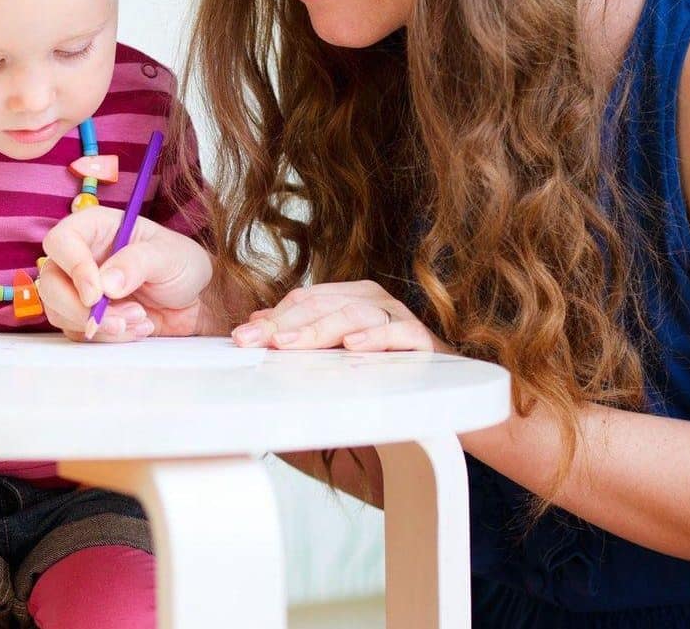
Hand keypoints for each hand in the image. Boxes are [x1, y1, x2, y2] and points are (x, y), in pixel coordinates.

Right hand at [38, 206, 212, 340]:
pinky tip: (138, 328)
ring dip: (99, 324)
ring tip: (140, 319)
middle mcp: (81, 256)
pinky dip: (107, 337)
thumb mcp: (169, 255)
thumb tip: (106, 283)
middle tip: (118, 319)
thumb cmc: (183, 265)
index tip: (96, 293)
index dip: (73, 267)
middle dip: (80, 307)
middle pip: (49, 281)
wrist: (196, 301)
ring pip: (58, 310)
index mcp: (96, 228)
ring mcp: (80, 288)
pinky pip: (78, 331)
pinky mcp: (85, 315)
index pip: (61, 241)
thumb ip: (137, 263)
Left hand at [232, 280, 448, 351]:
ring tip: (289, 344)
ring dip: (318, 330)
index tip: (243, 336)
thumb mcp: (339, 352)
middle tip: (255, 341)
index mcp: (351, 298)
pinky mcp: (423, 339)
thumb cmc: (387, 369)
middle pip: (322, 305)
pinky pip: (398, 334)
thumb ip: (305, 336)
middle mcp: (373, 301)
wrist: (446, 392)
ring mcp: (397, 317)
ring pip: (353, 315)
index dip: (273, 317)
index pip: (305, 300)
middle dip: (283, 324)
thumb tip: (259, 324)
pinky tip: (352, 345)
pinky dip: (374, 338)